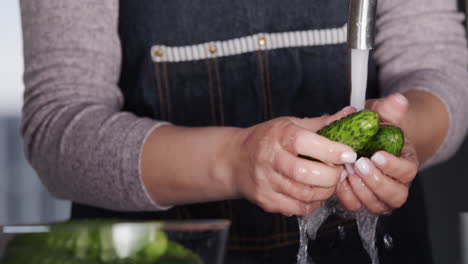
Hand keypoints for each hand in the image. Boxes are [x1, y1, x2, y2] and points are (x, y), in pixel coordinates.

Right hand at [232, 107, 357, 215]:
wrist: (234, 160)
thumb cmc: (266, 139)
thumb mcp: (289, 124)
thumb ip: (321, 124)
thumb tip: (350, 114)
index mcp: (279, 136)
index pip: (307, 143)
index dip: (332, 151)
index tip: (348, 154)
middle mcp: (271, 158)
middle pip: (306, 173)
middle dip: (332, 176)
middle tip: (339, 172)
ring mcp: (267, 182)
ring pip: (305, 194)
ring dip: (325, 191)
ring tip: (329, 183)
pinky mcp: (266, 200)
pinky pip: (297, 208)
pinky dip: (312, 204)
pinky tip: (313, 194)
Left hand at [337, 93, 419, 213]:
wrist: (363, 143)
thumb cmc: (375, 132)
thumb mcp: (381, 117)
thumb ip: (389, 110)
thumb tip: (397, 100)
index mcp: (406, 164)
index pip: (408, 172)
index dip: (393, 166)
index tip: (377, 155)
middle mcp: (396, 184)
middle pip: (395, 195)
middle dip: (376, 182)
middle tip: (359, 165)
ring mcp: (379, 195)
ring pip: (376, 204)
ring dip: (360, 190)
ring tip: (347, 172)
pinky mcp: (361, 200)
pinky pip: (356, 206)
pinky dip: (346, 196)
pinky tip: (338, 181)